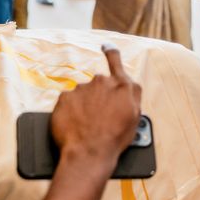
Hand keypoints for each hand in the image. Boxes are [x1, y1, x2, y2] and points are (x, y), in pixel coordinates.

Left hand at [50, 44, 141, 160]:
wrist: (89, 154)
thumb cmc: (114, 139)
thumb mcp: (135, 117)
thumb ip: (133, 95)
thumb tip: (129, 84)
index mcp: (120, 85)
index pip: (115, 60)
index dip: (111, 51)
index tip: (106, 46)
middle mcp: (100, 82)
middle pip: (98, 85)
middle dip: (98, 97)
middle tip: (98, 117)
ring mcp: (81, 89)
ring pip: (83, 95)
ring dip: (84, 106)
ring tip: (86, 126)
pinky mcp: (64, 98)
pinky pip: (68, 102)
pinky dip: (70, 111)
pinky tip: (75, 125)